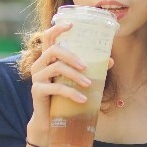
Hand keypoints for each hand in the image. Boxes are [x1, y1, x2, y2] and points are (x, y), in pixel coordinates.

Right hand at [25, 22, 112, 144]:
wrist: (50, 121)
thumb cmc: (63, 97)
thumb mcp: (75, 80)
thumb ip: (89, 69)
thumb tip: (110, 60)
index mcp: (47, 58)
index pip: (48, 37)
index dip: (57, 28)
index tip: (71, 25)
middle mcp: (39, 64)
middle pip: (54, 50)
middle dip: (72, 56)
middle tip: (86, 67)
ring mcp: (36, 77)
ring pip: (56, 68)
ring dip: (75, 76)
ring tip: (89, 85)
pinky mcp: (37, 91)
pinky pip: (56, 88)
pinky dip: (72, 93)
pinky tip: (83, 100)